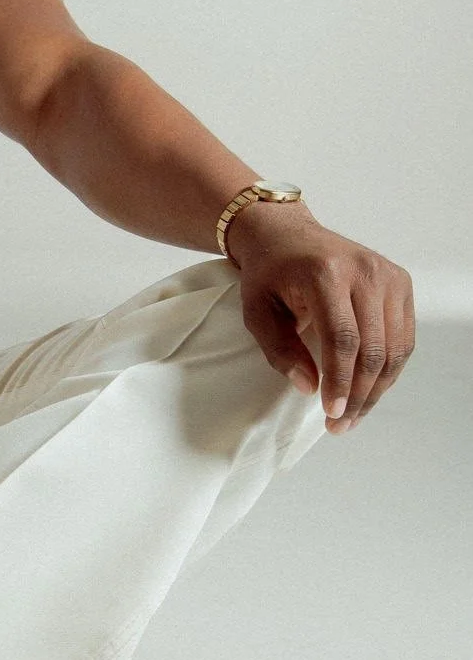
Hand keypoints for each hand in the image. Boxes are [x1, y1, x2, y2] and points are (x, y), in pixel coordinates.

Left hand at [229, 207, 415, 431]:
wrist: (286, 235)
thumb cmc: (268, 274)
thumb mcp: (257, 311)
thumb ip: (280, 350)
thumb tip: (309, 388)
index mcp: (327, 274)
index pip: (343, 339)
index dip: (340, 381)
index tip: (331, 413)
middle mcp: (365, 271)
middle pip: (373, 347)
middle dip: (359, 393)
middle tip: (341, 425)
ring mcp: (388, 275)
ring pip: (394, 347)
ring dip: (377, 388)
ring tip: (355, 415)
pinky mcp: (400, 282)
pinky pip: (402, 337)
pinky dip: (389, 369)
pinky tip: (370, 389)